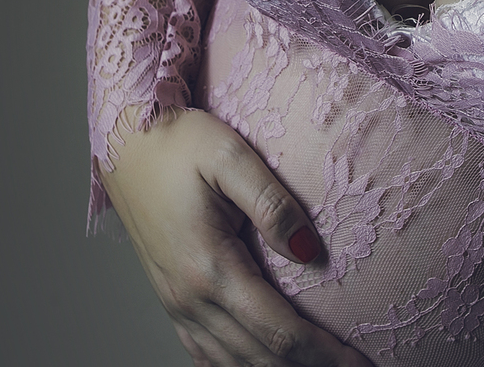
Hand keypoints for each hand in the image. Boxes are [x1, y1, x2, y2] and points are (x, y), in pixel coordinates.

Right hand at [101, 109, 373, 366]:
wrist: (123, 139)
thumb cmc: (176, 141)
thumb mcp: (229, 156)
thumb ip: (272, 203)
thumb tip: (307, 250)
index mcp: (209, 266)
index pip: (278, 331)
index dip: (323, 354)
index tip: (360, 360)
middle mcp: (188, 297)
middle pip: (259, 359)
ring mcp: (175, 303)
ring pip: (231, 365)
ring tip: (318, 366)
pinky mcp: (170, 299)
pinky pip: (203, 354)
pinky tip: (261, 364)